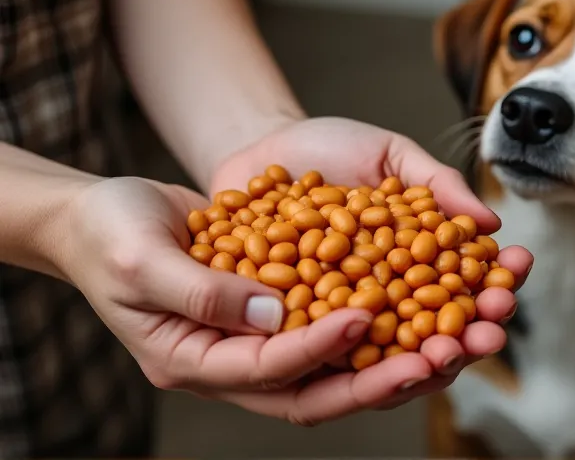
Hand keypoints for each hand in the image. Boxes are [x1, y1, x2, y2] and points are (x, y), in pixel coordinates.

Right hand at [56, 176, 417, 424]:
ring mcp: (251, 338)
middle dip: (375, 378)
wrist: (104, 215)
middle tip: (434, 358)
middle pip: (313, 387)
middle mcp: (228, 360)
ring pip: (330, 363)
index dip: (318, 346)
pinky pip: (325, 321)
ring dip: (387, 355)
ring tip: (444, 340)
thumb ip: (200, 292)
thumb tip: (271, 317)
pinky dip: (368, 318)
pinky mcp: (270, 308)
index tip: (365, 313)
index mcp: (190, 360)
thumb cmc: (108, 234)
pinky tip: (412, 298)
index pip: (267, 369)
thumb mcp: (141, 258)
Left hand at [209, 117, 532, 417]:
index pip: (464, 281)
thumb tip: (492, 222)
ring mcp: (341, 314)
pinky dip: (351, 360)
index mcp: (416, 257)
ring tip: (442, 358)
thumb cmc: (331, 147)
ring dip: (421, 362)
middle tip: (487, 336)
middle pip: (434, 328)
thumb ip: (437, 183)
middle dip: (468, 337)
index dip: (491, 285)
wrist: (262, 146)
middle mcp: (385, 293)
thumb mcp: (389, 152)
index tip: (510, 284)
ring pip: (388, 352)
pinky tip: (377, 364)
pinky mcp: (297, 326)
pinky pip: (324, 350)